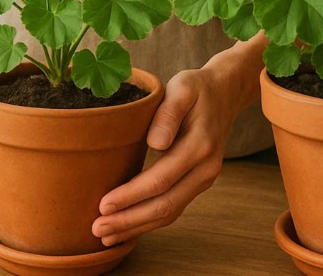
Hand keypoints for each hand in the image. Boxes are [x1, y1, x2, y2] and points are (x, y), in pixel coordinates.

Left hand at [91, 33, 266, 246]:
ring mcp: (203, 179)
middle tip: (98, 229)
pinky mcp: (196, 182)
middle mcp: (205, 169)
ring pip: (170, 213)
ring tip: (107, 236)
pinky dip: (150, 222)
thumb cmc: (196, 87)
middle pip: (165, 205)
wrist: (225, 93)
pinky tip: (128, 228)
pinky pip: (174, 208)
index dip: (131, 195)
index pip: (160, 180)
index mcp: (199, 146)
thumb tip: (155, 142)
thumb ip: (168, 112)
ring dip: (138, 227)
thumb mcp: (182, 87)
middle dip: (130, 220)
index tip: (104, 205)